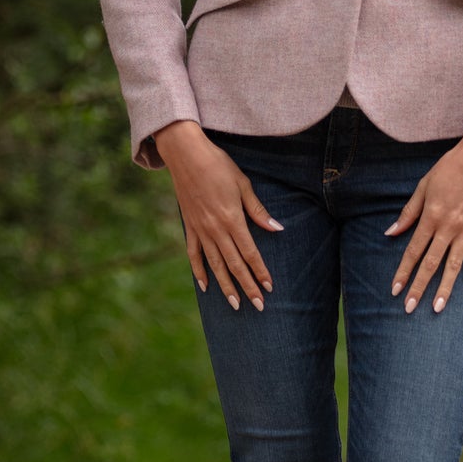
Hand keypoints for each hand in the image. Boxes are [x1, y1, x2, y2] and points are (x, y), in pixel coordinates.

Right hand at [154, 119, 282, 310]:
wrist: (186, 155)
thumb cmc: (218, 165)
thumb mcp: (243, 184)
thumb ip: (258, 210)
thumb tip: (276, 228)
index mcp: (232, 219)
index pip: (250, 253)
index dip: (260, 272)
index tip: (269, 288)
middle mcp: (215, 229)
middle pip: (234, 265)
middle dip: (247, 287)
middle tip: (258, 306)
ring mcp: (200, 230)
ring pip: (215, 265)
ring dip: (226, 286)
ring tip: (235, 304)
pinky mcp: (189, 227)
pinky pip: (193, 255)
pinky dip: (199, 272)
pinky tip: (205, 286)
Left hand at [386, 129, 462, 313]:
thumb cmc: (449, 168)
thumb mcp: (423, 186)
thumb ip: (408, 213)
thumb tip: (391, 233)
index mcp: (431, 217)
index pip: (414, 251)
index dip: (403, 272)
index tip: (395, 290)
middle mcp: (449, 227)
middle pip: (431, 264)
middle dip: (419, 288)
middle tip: (409, 308)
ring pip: (454, 266)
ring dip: (445, 289)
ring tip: (438, 309)